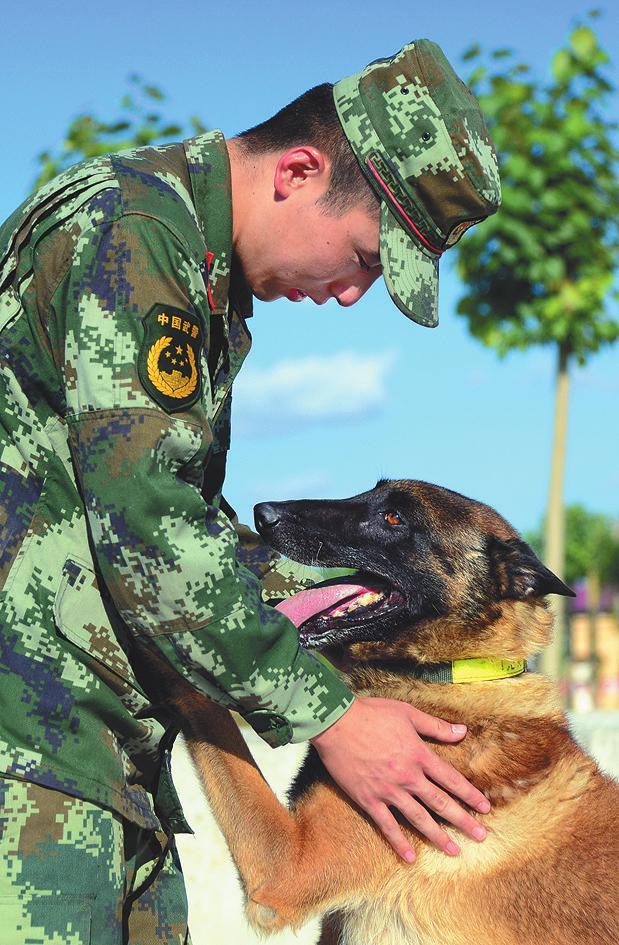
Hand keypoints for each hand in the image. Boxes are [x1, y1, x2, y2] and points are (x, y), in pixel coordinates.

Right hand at [309, 696, 489, 862]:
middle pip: (441, 803)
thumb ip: (435, 726)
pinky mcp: (369, 799)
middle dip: (463, 820)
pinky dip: (399, 842)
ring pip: (419, 818)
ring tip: (454, 851)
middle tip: (480, 836)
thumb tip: (462, 731)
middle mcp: (408, 777)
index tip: (485, 808)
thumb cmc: (371, 714)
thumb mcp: (407, 713)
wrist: (336, 723)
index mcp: (419, 755)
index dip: (469, 794)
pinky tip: (411, 857)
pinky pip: (387, 825)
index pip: (451, 779)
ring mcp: (388, 791)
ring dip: (438, 836)